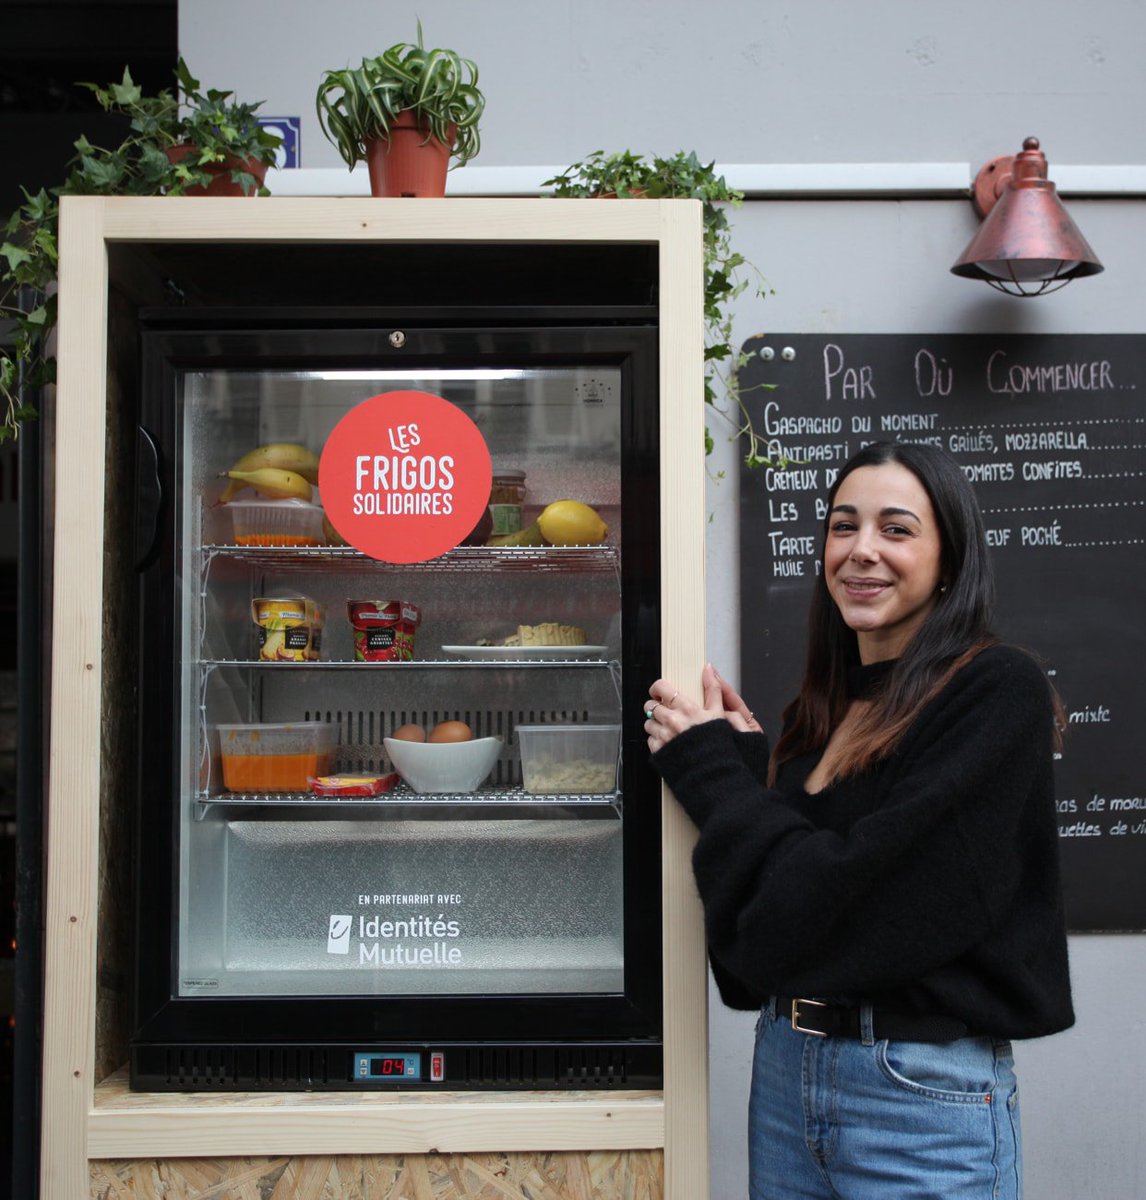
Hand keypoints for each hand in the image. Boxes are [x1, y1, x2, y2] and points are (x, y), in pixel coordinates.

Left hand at [644, 664, 758, 752]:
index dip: (658, 688)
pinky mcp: (658, 750)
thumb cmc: (716, 743)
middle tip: (665, 712)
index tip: (660, 692)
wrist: (712, 771)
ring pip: (648, 723)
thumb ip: (712, 688)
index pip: (661, 688)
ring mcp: (663, 735)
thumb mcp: (718, 712)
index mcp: (685, 708)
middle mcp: (671, 720)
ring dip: (655, 724)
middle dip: (656, 707)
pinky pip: (650, 740)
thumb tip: (708, 668)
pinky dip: (656, 739)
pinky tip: (669, 742)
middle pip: (651, 705)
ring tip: (668, 729)